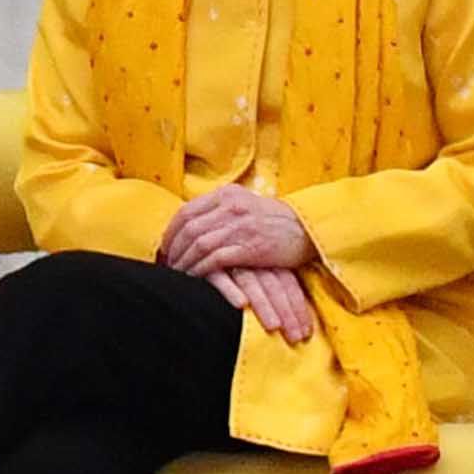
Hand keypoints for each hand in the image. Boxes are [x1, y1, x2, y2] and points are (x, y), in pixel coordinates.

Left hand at [158, 181, 315, 280]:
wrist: (309, 230)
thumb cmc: (277, 222)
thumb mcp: (247, 205)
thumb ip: (222, 210)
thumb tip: (195, 224)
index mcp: (227, 194)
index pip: (186, 211)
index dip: (171, 231)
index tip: (165, 247)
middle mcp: (230, 206)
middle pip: (189, 228)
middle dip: (173, 249)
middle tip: (168, 265)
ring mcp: (240, 225)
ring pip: (198, 243)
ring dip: (185, 262)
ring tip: (178, 275)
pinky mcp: (249, 246)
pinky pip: (215, 259)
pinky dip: (201, 270)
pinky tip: (196, 279)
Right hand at [204, 260, 316, 344]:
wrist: (191, 242)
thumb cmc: (224, 266)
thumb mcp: (252, 270)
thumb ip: (267, 286)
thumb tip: (292, 319)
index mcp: (264, 256)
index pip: (286, 282)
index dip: (297, 307)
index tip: (306, 333)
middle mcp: (249, 256)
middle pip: (274, 284)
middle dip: (287, 312)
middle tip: (296, 338)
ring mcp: (227, 257)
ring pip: (251, 282)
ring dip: (264, 305)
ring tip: (274, 327)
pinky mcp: (203, 261)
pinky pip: (219, 276)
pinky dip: (230, 289)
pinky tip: (241, 305)